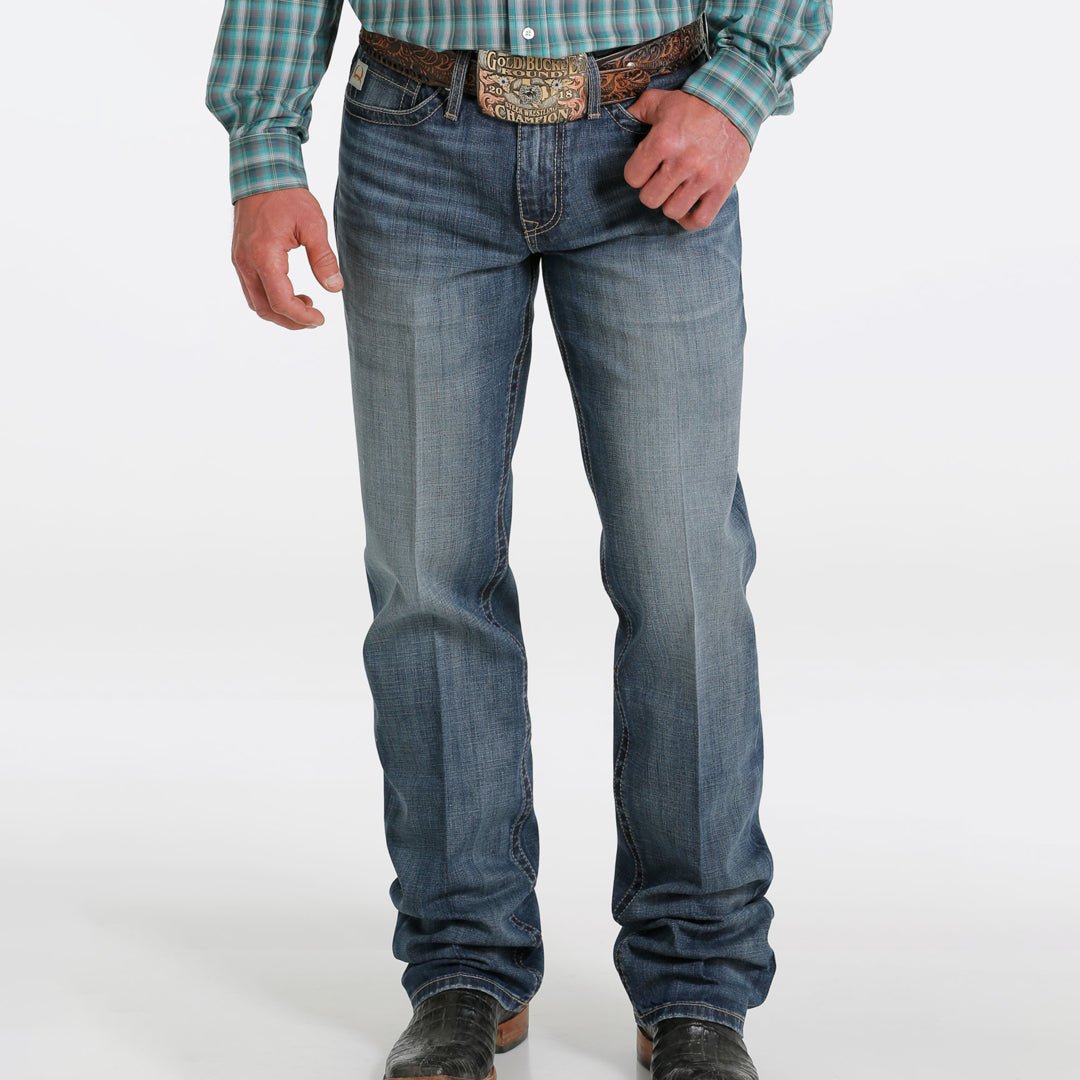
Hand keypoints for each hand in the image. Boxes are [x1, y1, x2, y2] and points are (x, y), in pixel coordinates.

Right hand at [231, 187, 343, 329]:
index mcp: (263, 256)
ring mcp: (240, 260)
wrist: (261, 173)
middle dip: (290, 321)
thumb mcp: (313, 225)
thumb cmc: (287, 196)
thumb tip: (335, 288)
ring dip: (280, 311)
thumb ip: (323, 259)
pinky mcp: (240, 257)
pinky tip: (291, 291)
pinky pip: (252, 289)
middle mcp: (246, 262)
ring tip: (305, 304)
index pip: (281, 302)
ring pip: (256, 302)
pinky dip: (270, 298)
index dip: (301, 317)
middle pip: (265, 309)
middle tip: (314, 319)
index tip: (320, 319)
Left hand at [621, 89, 750, 231]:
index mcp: (664, 141)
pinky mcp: (722, 187)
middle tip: (660, 180)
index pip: (633, 178)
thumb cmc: (694, 105)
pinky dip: (690, 220)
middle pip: (650, 199)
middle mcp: (683, 161)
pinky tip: (688, 207)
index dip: (636, 174)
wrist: (735, 103)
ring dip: (670, 203)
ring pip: (672, 211)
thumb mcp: (662, 100)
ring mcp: (704, 176)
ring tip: (675, 191)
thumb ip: (639, 110)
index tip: (646, 168)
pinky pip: (700, 219)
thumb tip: (623, 115)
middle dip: (651, 190)